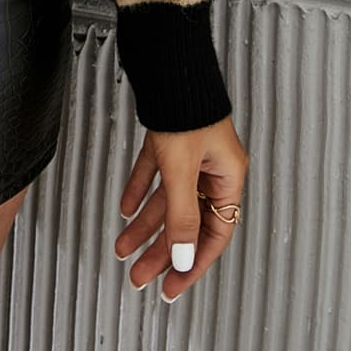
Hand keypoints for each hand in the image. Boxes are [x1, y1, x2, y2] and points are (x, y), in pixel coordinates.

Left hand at [114, 114, 248, 299]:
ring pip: (168, 201)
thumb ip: (182, 216)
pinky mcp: (170, 141)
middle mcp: (212, 169)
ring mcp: (191, 155)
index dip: (192, 265)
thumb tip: (183, 258)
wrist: (169, 63)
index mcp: (227, 177)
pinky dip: (140, 190)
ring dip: (145, 225)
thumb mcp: (182, 170)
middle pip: (188, 222)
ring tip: (122, 246)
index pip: (214, 235)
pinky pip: (155, 175)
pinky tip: (125, 207)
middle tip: (139, 275)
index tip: (172, 287)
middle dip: (162, 251)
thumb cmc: (186, 107)